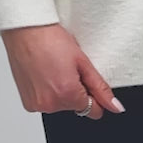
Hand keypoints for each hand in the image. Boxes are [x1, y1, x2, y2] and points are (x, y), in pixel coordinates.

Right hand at [0, 23, 125, 119]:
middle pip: (75, 106)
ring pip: (60, 105)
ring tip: (55, 68)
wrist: (26, 31)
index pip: (94, 111)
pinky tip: (45, 73)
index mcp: (67, 95)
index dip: (94, 94)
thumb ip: (100, 87)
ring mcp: (36, 105)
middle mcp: (50, 105)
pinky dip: (47, 92)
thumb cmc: (51, 39)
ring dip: (61, 91)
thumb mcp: (83, 61)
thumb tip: (115, 106)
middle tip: (68, 68)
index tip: (87, 79)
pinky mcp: (27, 103)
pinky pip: (45, 103)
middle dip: (76, 90)